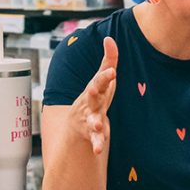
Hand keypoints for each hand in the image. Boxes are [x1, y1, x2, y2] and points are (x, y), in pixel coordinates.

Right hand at [70, 37, 117, 154]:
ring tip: (99, 127)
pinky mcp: (92, 133)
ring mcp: (89, 118)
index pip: (99, 79)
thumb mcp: (102, 78)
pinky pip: (95, 139)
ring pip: (92, 120)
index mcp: (94, 88)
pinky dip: (97, 144)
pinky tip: (99, 150)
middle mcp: (89, 102)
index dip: (105, 75)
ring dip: (95, 123)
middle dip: (94, 91)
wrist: (76, 122)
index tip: (112, 70)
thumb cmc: (94, 95)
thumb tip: (110, 38)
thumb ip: (109, 60)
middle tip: (94, 89)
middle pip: (92, 96)